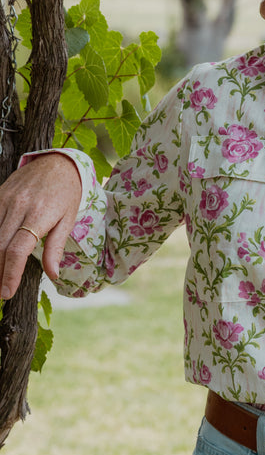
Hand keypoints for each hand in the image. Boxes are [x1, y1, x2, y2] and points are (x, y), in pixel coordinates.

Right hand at [0, 154, 81, 298]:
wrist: (56, 162)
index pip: (17, 250)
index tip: (7, 292)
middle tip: (1, 291)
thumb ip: (56, 247)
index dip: (10, 274)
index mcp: (38, 215)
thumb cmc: (67, 192)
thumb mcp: (68, 219)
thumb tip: (53, 275)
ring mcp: (4, 199)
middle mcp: (17, 207)